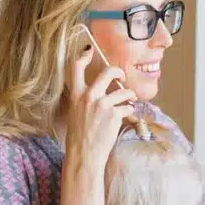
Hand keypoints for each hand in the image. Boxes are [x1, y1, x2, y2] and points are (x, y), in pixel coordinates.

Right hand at [65, 47, 136, 170]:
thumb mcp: (76, 113)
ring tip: (128, 102)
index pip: (75, 68)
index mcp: (76, 95)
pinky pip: (128, 107)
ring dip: (129, 97)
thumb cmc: (79, 137)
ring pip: (124, 91)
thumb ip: (85, 100)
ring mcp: (102, 105)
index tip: (89, 49)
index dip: (83, 55)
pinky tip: (124, 117)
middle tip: (122, 77)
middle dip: (119, 71)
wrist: (84, 155)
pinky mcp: (114, 114)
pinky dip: (129, 111)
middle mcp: (88, 96)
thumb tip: (101, 90)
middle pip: (108, 72)